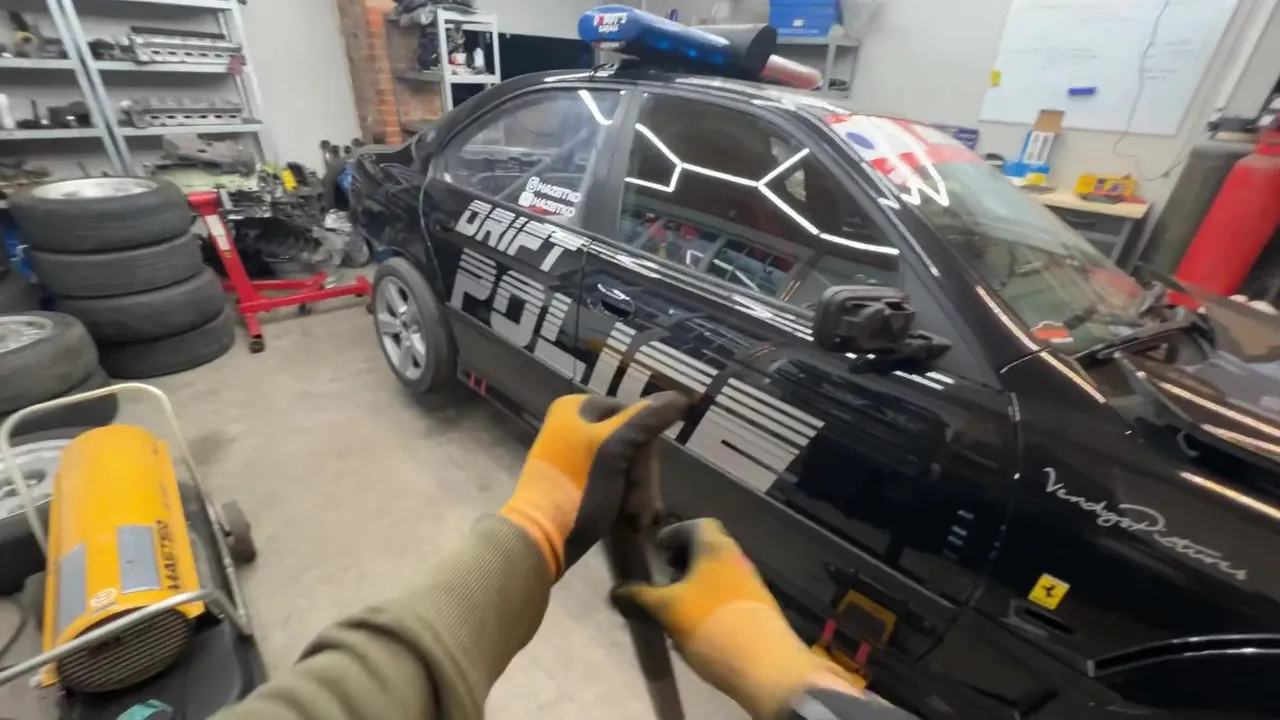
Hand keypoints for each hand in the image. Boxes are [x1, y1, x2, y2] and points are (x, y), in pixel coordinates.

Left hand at [500, 392, 688, 578]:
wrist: (539, 540)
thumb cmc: (577, 489)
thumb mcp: (614, 449)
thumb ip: (647, 420)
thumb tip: (681, 397)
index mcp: (577, 409)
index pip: (635, 416)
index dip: (646, 450)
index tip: (642, 482)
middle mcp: (574, 426)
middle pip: (632, 443)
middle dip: (641, 479)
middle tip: (640, 510)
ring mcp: (575, 456)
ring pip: (627, 466)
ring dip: (638, 494)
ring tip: (636, 521)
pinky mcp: (577, 483)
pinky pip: (614, 482)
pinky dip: (626, 500)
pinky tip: (631, 521)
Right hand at [614, 519, 860, 719]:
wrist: (765, 664)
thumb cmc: (710, 623)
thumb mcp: (667, 610)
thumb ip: (640, 596)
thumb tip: (615, 591)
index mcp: (716, 548)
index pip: (698, 524)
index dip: (675, 532)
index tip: (657, 548)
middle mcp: (737, 559)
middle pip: (709, 548)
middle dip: (685, 559)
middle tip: (664, 574)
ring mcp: (751, 584)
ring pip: (719, 572)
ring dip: (697, 581)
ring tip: (676, 602)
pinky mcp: (758, 609)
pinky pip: (729, 594)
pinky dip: (711, 599)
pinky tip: (696, 624)